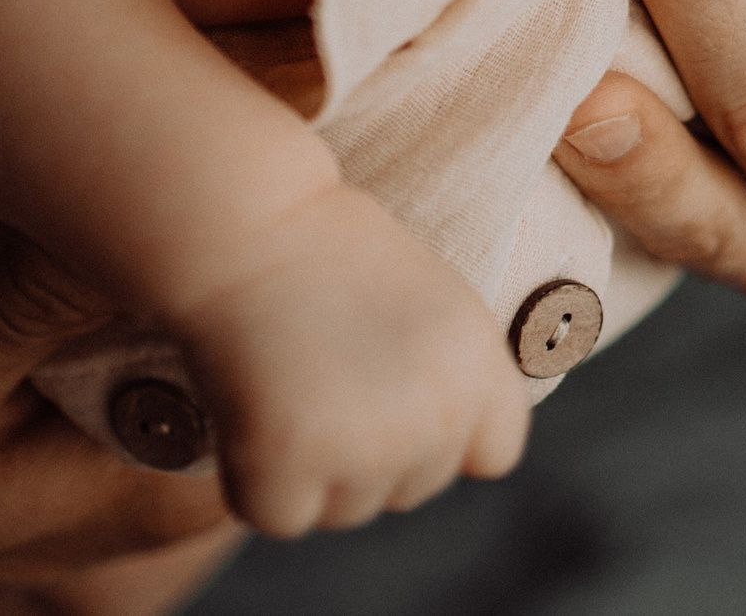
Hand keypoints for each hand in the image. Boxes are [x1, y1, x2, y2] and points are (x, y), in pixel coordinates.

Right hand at [171, 183, 529, 538]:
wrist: (250, 228)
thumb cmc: (333, 256)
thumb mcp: (437, 304)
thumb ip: (456, 381)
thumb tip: (452, 455)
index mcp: (480, 368)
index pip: (495, 455)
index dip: (448, 438)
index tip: (402, 400)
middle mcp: (438, 415)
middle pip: (413, 489)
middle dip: (369, 452)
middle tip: (325, 372)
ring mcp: (367, 447)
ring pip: (347, 510)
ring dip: (314, 470)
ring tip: (291, 383)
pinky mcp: (290, 465)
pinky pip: (280, 515)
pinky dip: (254, 482)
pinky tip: (250, 411)